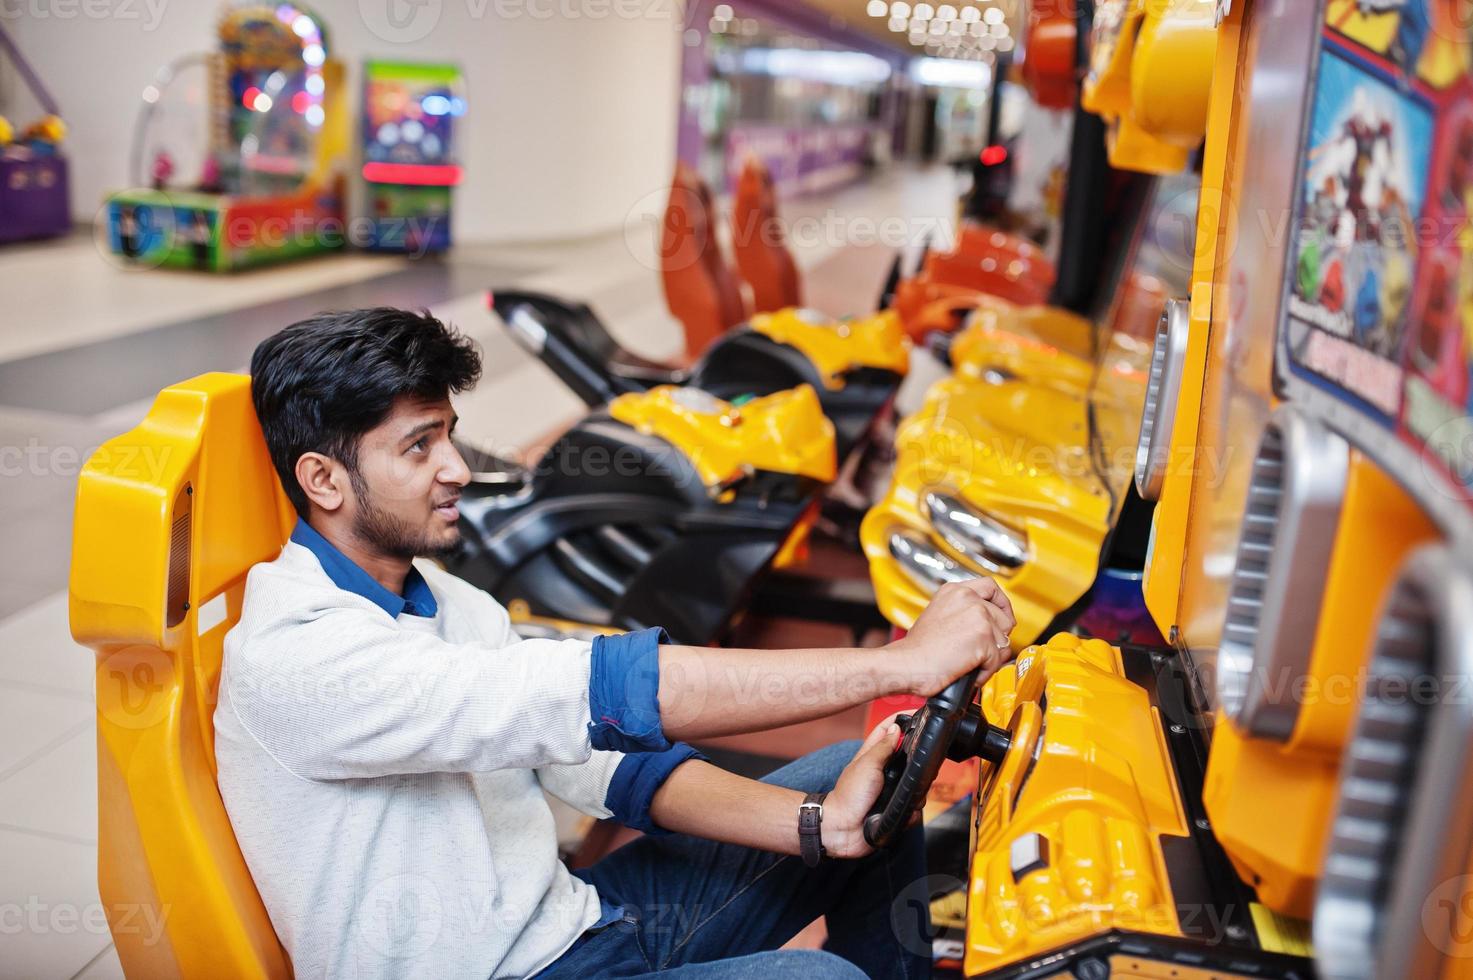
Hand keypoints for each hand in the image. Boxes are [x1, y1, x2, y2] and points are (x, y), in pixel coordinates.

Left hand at [820, 714, 907, 858]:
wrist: (843, 829)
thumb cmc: (849, 795)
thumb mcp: (867, 764)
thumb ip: (883, 746)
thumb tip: (897, 727)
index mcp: (873, 754)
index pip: (889, 729)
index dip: (902, 718)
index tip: (919, 711)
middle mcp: (884, 771)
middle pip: (909, 755)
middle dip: (917, 759)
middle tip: (923, 760)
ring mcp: (891, 790)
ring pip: (915, 782)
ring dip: (915, 788)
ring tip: (907, 792)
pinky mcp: (896, 808)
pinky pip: (913, 806)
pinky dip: (912, 809)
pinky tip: (905, 811)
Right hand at [890, 578, 1016, 696]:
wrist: (907, 664)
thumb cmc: (917, 650)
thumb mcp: (938, 616)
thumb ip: (962, 613)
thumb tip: (988, 625)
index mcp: (954, 591)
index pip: (990, 587)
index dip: (1001, 603)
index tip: (1002, 616)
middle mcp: (968, 597)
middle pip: (1004, 616)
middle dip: (999, 637)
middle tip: (985, 649)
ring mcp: (977, 615)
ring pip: (1004, 640)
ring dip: (991, 657)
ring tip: (969, 662)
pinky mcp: (983, 635)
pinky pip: (997, 659)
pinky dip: (985, 671)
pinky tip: (968, 670)